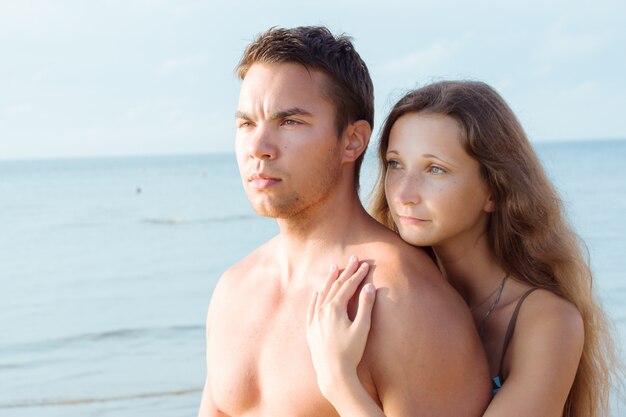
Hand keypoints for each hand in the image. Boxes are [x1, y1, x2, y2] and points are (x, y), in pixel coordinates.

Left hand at [306, 255, 376, 398]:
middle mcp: (322, 310)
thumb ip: (365, 306)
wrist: (333, 373)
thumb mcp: (362, 328)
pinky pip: (311, 308)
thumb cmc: (350, 352)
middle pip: (335, 286)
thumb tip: (370, 287)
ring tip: (334, 268)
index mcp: (335, 308)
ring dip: (329, 280)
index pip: (348, 286)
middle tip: (353, 259)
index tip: (366, 265)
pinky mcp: (311, 330)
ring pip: (322, 294)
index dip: (358, 275)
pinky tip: (316, 292)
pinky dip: (315, 298)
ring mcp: (315, 320)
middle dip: (346, 272)